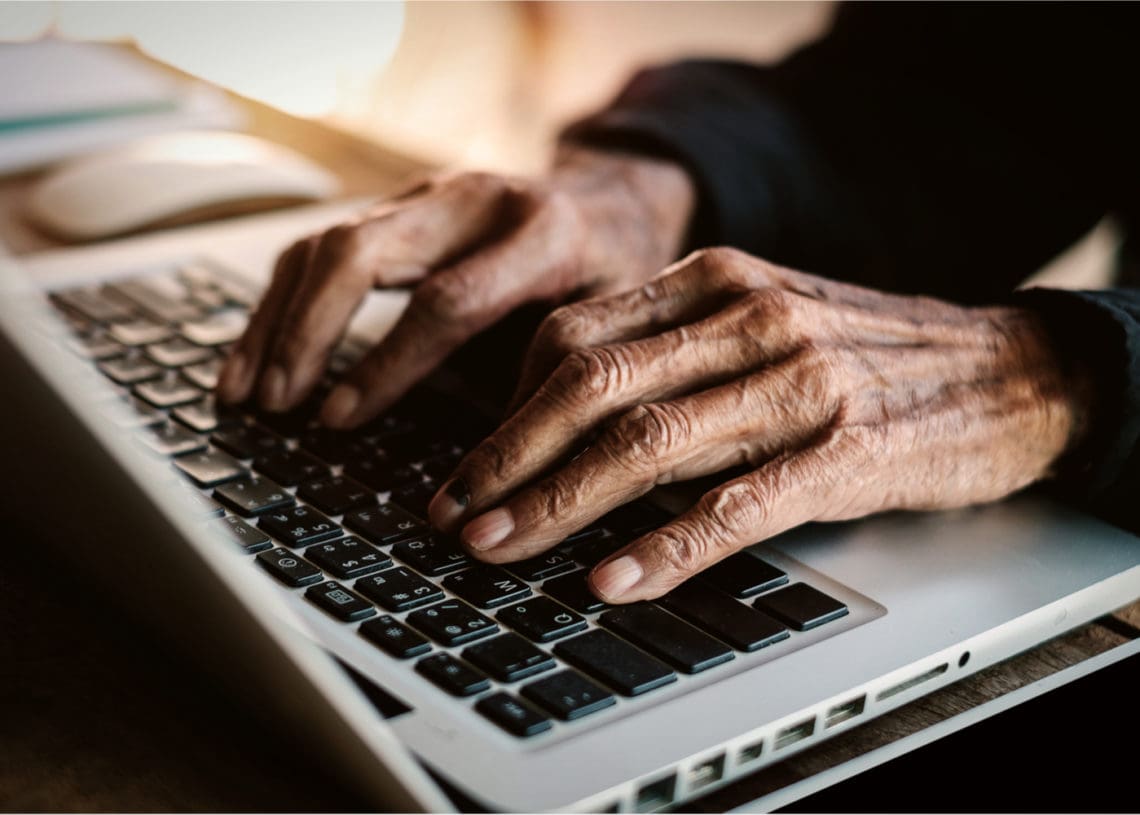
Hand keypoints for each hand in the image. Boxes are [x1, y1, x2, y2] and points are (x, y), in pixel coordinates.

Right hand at [215, 146, 693, 426]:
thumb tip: (484, 468)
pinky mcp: (397, 205)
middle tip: (276, 402)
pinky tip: (252, 355)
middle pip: (363, 249)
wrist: (610, 199)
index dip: (386, 364)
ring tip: (243, 392)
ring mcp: (428, 194)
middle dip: (309, 331)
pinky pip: (320, 246)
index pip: (447, 300)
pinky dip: (279, 303)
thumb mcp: (607, 326)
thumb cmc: (611, 275)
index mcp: (541, 233)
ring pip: (327, 242)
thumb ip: (549, 378)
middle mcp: (473, 200)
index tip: (337, 419)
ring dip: (276, 319)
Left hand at [427, 247, 1092, 602]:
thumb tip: (559, 419)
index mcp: (713, 282)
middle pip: (591, 385)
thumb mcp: (756, 324)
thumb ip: (668, 356)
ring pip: (648, 441)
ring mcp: (798, 381)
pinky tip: (612, 577)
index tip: (468, 465)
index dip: (505, 408)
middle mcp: (746, 318)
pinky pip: (737, 503)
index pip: (574, 337)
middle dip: (506, 457)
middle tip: (453, 514)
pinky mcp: (846, 450)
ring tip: (497, 548)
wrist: (998, 370)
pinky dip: (666, 544)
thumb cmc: (858, 355)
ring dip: (559, 502)